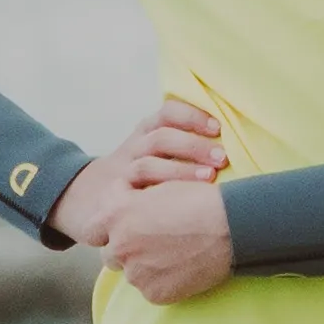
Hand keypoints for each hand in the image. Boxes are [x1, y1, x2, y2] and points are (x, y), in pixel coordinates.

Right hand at [56, 96, 220, 243]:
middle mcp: (135, 148)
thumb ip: (186, 146)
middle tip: (221, 158)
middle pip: (160, 138)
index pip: (167, 113)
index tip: (217, 129)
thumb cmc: (144, 176)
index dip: (192, 117)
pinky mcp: (116, 198)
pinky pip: (132, 197)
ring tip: (208, 180)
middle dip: (193, 146)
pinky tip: (177, 209)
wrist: (88, 196)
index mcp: (147, 131)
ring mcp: (124, 173)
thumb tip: (235, 145)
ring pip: (147, 166)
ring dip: (180, 172)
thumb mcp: (157, 152)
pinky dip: (155, 201)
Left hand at [83, 162, 237, 306]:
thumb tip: (120, 211)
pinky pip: (151, 290)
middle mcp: (119, 246)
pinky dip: (164, 282)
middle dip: (127, 249)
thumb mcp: (156, 187)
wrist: (231, 226)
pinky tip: (184, 267)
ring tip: (176, 253)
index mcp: (116, 216)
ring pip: (132, 273)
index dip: (107, 230)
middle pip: (111, 255)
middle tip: (156, 242)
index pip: (92, 230)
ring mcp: (136, 273)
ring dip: (146, 266)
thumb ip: (129, 201)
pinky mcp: (154, 294)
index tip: (124, 229)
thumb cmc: (198, 199)